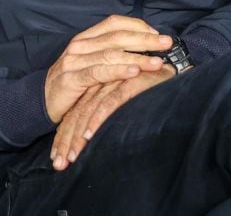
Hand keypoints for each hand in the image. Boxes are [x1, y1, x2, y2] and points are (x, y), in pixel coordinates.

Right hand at [44, 15, 171, 123]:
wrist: (40, 101)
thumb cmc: (73, 84)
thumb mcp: (90, 64)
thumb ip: (109, 55)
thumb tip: (142, 50)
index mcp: (85, 38)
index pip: (114, 23)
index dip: (137, 26)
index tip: (157, 34)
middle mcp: (79, 45)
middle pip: (117, 36)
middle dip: (145, 40)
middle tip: (167, 44)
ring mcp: (74, 61)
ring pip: (111, 54)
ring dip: (137, 56)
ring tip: (158, 61)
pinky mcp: (71, 79)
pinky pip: (98, 73)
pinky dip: (118, 71)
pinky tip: (134, 71)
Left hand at [50, 66, 178, 170]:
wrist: (173, 68)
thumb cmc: (149, 87)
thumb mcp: (123, 99)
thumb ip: (107, 110)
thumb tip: (92, 137)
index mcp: (97, 86)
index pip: (75, 113)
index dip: (65, 135)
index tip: (57, 158)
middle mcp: (101, 83)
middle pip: (77, 114)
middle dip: (66, 140)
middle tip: (59, 163)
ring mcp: (114, 82)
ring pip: (88, 111)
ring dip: (78, 137)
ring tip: (71, 158)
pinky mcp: (129, 82)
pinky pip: (109, 102)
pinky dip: (98, 118)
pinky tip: (90, 134)